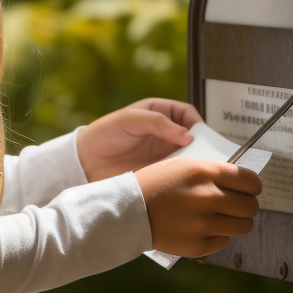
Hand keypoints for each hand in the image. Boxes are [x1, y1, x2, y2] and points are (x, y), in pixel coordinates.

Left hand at [75, 98, 200, 180]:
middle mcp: (165, 133)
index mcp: (161, 113)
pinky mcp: (159, 172)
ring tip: (197, 168)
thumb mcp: (132, 119)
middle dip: (202, 144)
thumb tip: (188, 136)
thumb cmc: (106, 133)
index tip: (201, 135)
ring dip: (195, 161)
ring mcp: (163, 153)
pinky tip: (185, 179)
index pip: (188, 114)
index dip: (197, 123)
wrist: (86, 161)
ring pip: (189, 155)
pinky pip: (178, 172)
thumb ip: (159, 123)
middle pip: (193, 137)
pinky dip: (184, 175)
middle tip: (207, 155)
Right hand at [136, 158, 261, 256]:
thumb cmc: (156, 184)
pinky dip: (218, 235)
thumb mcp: (184, 165)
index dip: (254, 186)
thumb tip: (242, 181)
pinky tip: (204, 228)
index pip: (249, 181)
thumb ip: (213, 172)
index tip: (251, 189)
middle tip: (237, 204)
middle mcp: (207, 197)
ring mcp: (204, 224)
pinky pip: (224, 241)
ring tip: (224, 217)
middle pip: (251, 206)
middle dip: (248, 204)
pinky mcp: (198, 245)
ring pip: (243, 226)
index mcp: (204, 173)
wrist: (129, 211)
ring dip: (237, 221)